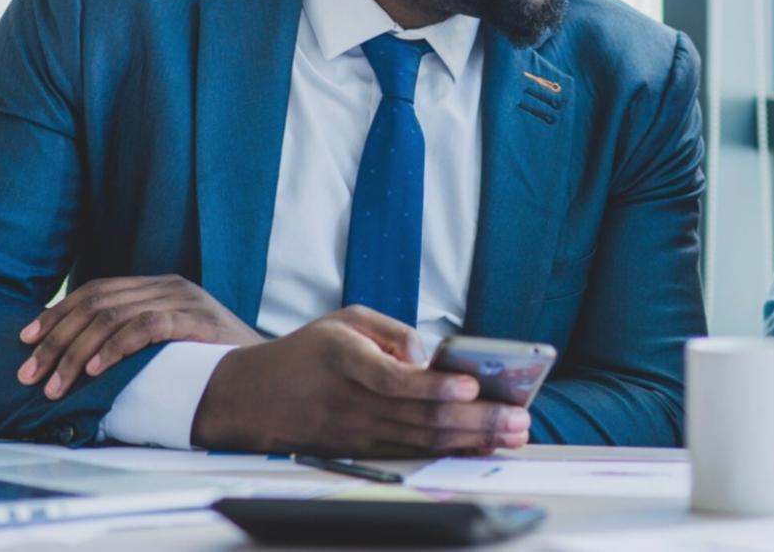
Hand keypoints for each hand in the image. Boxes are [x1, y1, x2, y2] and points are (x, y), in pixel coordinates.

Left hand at [17, 275, 263, 398]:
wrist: (265, 368)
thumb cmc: (211, 362)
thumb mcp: (169, 341)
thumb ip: (136, 336)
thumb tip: (79, 356)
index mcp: (158, 285)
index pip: (95, 291)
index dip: (56, 314)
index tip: (25, 341)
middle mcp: (168, 285)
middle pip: (95, 304)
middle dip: (55, 340)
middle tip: (30, 374)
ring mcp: (183, 300)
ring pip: (112, 317)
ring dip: (75, 353)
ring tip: (56, 385)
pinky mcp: (195, 319)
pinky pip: (144, 327)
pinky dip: (114, 348)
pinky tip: (95, 369)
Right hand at [191, 306, 530, 456]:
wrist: (256, 397)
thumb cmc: (310, 351)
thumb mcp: (346, 320)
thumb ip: (392, 332)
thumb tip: (429, 357)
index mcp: (346, 360)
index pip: (393, 380)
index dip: (433, 387)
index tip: (470, 386)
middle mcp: (353, 402)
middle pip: (420, 417)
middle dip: (475, 420)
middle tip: (517, 418)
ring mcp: (358, 433)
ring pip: (422, 441)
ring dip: (472, 439)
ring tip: (513, 433)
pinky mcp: (362, 451)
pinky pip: (412, 454)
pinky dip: (450, 452)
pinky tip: (481, 447)